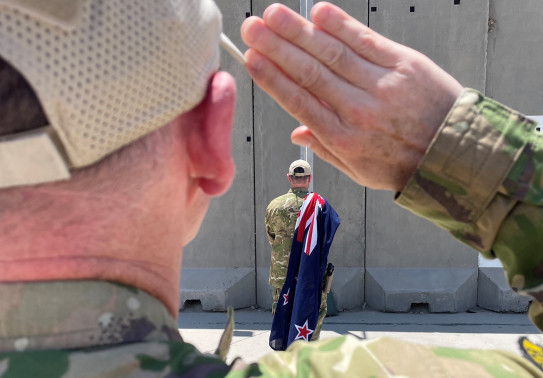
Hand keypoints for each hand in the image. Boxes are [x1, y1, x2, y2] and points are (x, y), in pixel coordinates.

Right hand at [241, 2, 462, 191]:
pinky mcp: (405, 64)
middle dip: (277, 47)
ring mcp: (382, 85)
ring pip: (333, 53)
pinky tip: (319, 12)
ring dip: (300, 31)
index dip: (272, 78)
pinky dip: (341, 25)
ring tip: (275, 14)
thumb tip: (296, 132)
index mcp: (344, 138)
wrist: (456, 154)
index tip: (251, 59)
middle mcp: (360, 110)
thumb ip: (325, 149)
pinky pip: (367, 40)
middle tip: (252, 28)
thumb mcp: (359, 170)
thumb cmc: (404, 163)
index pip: (299, 102)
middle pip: (309, 72)